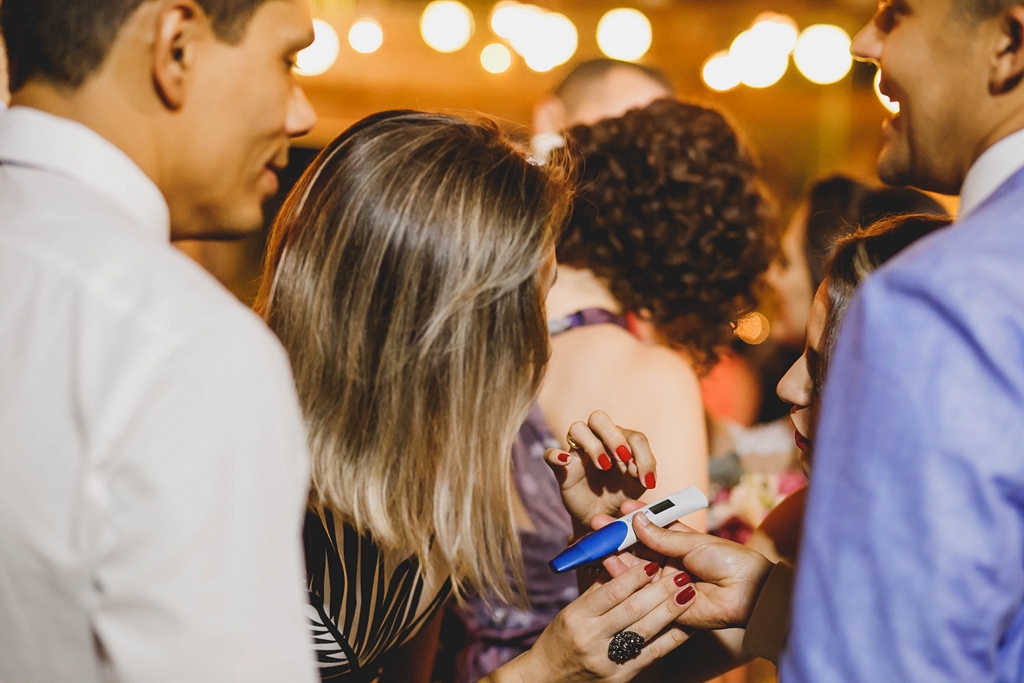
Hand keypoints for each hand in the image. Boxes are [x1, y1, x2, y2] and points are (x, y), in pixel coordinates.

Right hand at [507, 559, 695, 682]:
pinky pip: (651, 655)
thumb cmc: (559, 640)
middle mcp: (591, 637)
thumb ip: (597, 589)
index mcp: (577, 616)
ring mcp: (607, 659)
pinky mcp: (621, 677)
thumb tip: (619, 561)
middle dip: (659, 590)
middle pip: (632, 610)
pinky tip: (687, 625)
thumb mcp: (571, 611)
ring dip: (670, 611)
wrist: (548, 679)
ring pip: (644, 631)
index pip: (611, 592)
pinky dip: (672, 639)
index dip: (634, 576)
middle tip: (680, 574)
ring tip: (688, 593)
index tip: (652, 562)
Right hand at [544, 411, 656, 531]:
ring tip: (604, 466)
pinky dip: (555, 455)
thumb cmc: (620, 495)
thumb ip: (642, 473)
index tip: (646, 480)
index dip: (642, 454)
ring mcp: (578, 453)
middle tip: (623, 458)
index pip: (632, 435)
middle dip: (614, 436)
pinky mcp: (562, 469)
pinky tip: (565, 462)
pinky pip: (550, 454)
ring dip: (593, 445)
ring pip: (577, 428)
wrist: (601, 516)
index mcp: (620, 442)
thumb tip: (634, 467)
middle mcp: (598, 440)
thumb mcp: (637, 486)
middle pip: (599, 418)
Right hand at [602, 510, 773, 630]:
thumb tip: (637, 519)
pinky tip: (608, 563)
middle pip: (638, 548)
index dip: (634, 519)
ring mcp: (665, 581)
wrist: (748, 594)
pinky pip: (639, 589)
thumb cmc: (729, 561)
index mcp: (679, 542)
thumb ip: (663, 536)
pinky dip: (623, 576)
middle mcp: (669, 561)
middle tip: (598, 525)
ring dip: (616, 554)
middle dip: (618, 536)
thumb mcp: (694, 543)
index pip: (651, 528)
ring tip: (599, 542)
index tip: (618, 509)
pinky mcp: (662, 602)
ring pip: (635, 567)